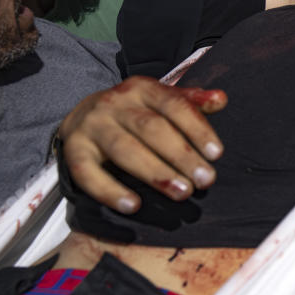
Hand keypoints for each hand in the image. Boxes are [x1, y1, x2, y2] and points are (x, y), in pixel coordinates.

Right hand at [58, 76, 225, 213]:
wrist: (82, 114)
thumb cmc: (137, 112)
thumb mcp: (162, 100)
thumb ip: (192, 102)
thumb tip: (221, 99)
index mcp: (143, 88)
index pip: (174, 105)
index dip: (197, 129)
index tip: (217, 154)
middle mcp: (115, 103)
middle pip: (151, 129)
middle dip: (181, 155)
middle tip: (205, 180)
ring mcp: (92, 126)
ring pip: (125, 150)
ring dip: (155, 173)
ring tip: (181, 193)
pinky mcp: (73, 150)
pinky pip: (88, 173)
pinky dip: (110, 191)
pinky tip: (133, 206)